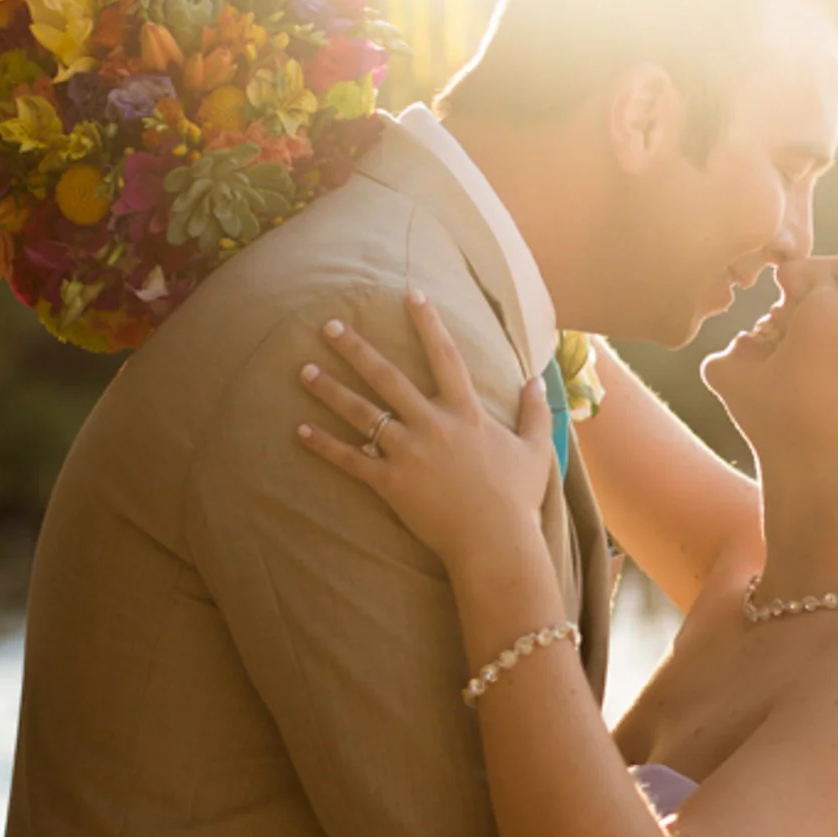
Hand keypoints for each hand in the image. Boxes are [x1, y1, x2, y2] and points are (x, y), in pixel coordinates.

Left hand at [295, 291, 554, 570]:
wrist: (495, 542)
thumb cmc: (517, 499)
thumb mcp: (536, 450)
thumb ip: (535, 412)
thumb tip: (537, 380)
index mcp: (466, 413)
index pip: (445, 356)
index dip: (429, 323)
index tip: (411, 294)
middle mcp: (433, 425)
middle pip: (387, 377)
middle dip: (356, 349)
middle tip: (329, 326)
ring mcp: (409, 453)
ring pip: (362, 413)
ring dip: (330, 390)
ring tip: (304, 370)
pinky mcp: (392, 483)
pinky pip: (351, 460)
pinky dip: (324, 446)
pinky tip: (301, 430)